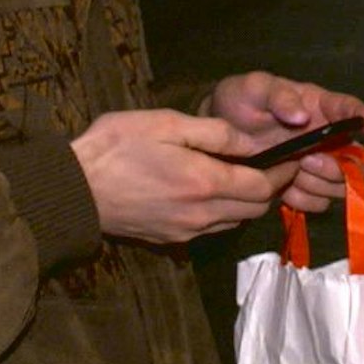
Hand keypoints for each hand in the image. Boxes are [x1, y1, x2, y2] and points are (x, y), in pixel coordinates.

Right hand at [71, 108, 285, 245]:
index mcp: (206, 182)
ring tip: (241, 176)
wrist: (74, 189)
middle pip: (255, 209)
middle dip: (269, 188)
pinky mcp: (171, 239)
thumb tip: (252, 142)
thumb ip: (215, 133)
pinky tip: (210, 193)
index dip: (282, 173)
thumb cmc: (117, 147)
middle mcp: (203, 215)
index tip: (288, 157)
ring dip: (246, 202)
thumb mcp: (167, 124)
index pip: (263, 187)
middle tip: (269, 165)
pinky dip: (223, 213)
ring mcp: (187, 231)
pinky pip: (212, 229)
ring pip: (235, 222)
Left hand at [200, 71, 363, 213]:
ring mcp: (317, 164)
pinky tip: (284, 191)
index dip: (363, 117)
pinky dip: (305, 200)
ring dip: (319, 184)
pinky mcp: (303, 187)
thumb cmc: (241, 101)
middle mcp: (326, 137)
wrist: (217, 134)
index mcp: (319, 106)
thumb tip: (301, 115)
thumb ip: (278, 96)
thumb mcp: (254, 88)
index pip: (349, 109)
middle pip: (355, 158)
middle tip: (305, 162)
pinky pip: (319, 202)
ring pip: (340, 184)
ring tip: (291, 174)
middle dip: (335, 166)